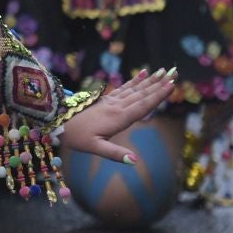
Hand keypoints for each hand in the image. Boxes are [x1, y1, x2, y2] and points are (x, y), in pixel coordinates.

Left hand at [58, 68, 175, 163]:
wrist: (58, 121)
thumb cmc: (77, 136)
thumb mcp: (94, 148)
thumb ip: (115, 154)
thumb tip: (135, 161)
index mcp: (118, 118)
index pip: (143, 105)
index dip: (158, 96)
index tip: (171, 85)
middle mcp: (117, 106)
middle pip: (142, 94)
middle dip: (159, 84)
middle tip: (175, 72)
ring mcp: (112, 101)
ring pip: (135, 89)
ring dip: (151, 80)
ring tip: (164, 71)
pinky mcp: (107, 99)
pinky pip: (125, 88)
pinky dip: (135, 80)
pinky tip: (142, 73)